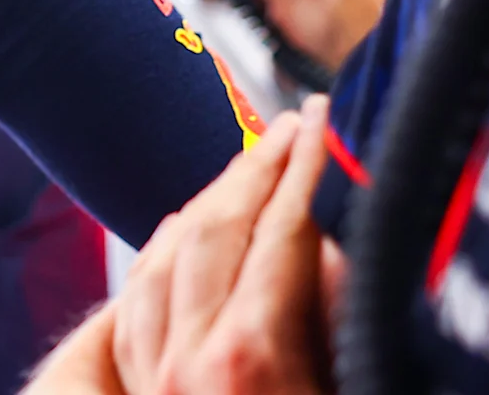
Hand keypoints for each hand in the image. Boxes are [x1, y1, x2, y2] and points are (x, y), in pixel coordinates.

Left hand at [109, 97, 339, 394]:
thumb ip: (339, 303)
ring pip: (164, 254)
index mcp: (250, 353)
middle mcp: (188, 359)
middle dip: (258, 168)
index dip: (306, 166)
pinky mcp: (141, 391)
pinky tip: (188, 227)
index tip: (324, 121)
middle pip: (214, 230)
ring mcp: (155, 375)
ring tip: (252, 166)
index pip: (280, 228)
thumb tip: (340, 229)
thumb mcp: (350, 377)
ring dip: (210, 200)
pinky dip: (165, 249)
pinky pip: (137, 300)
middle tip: (293, 127)